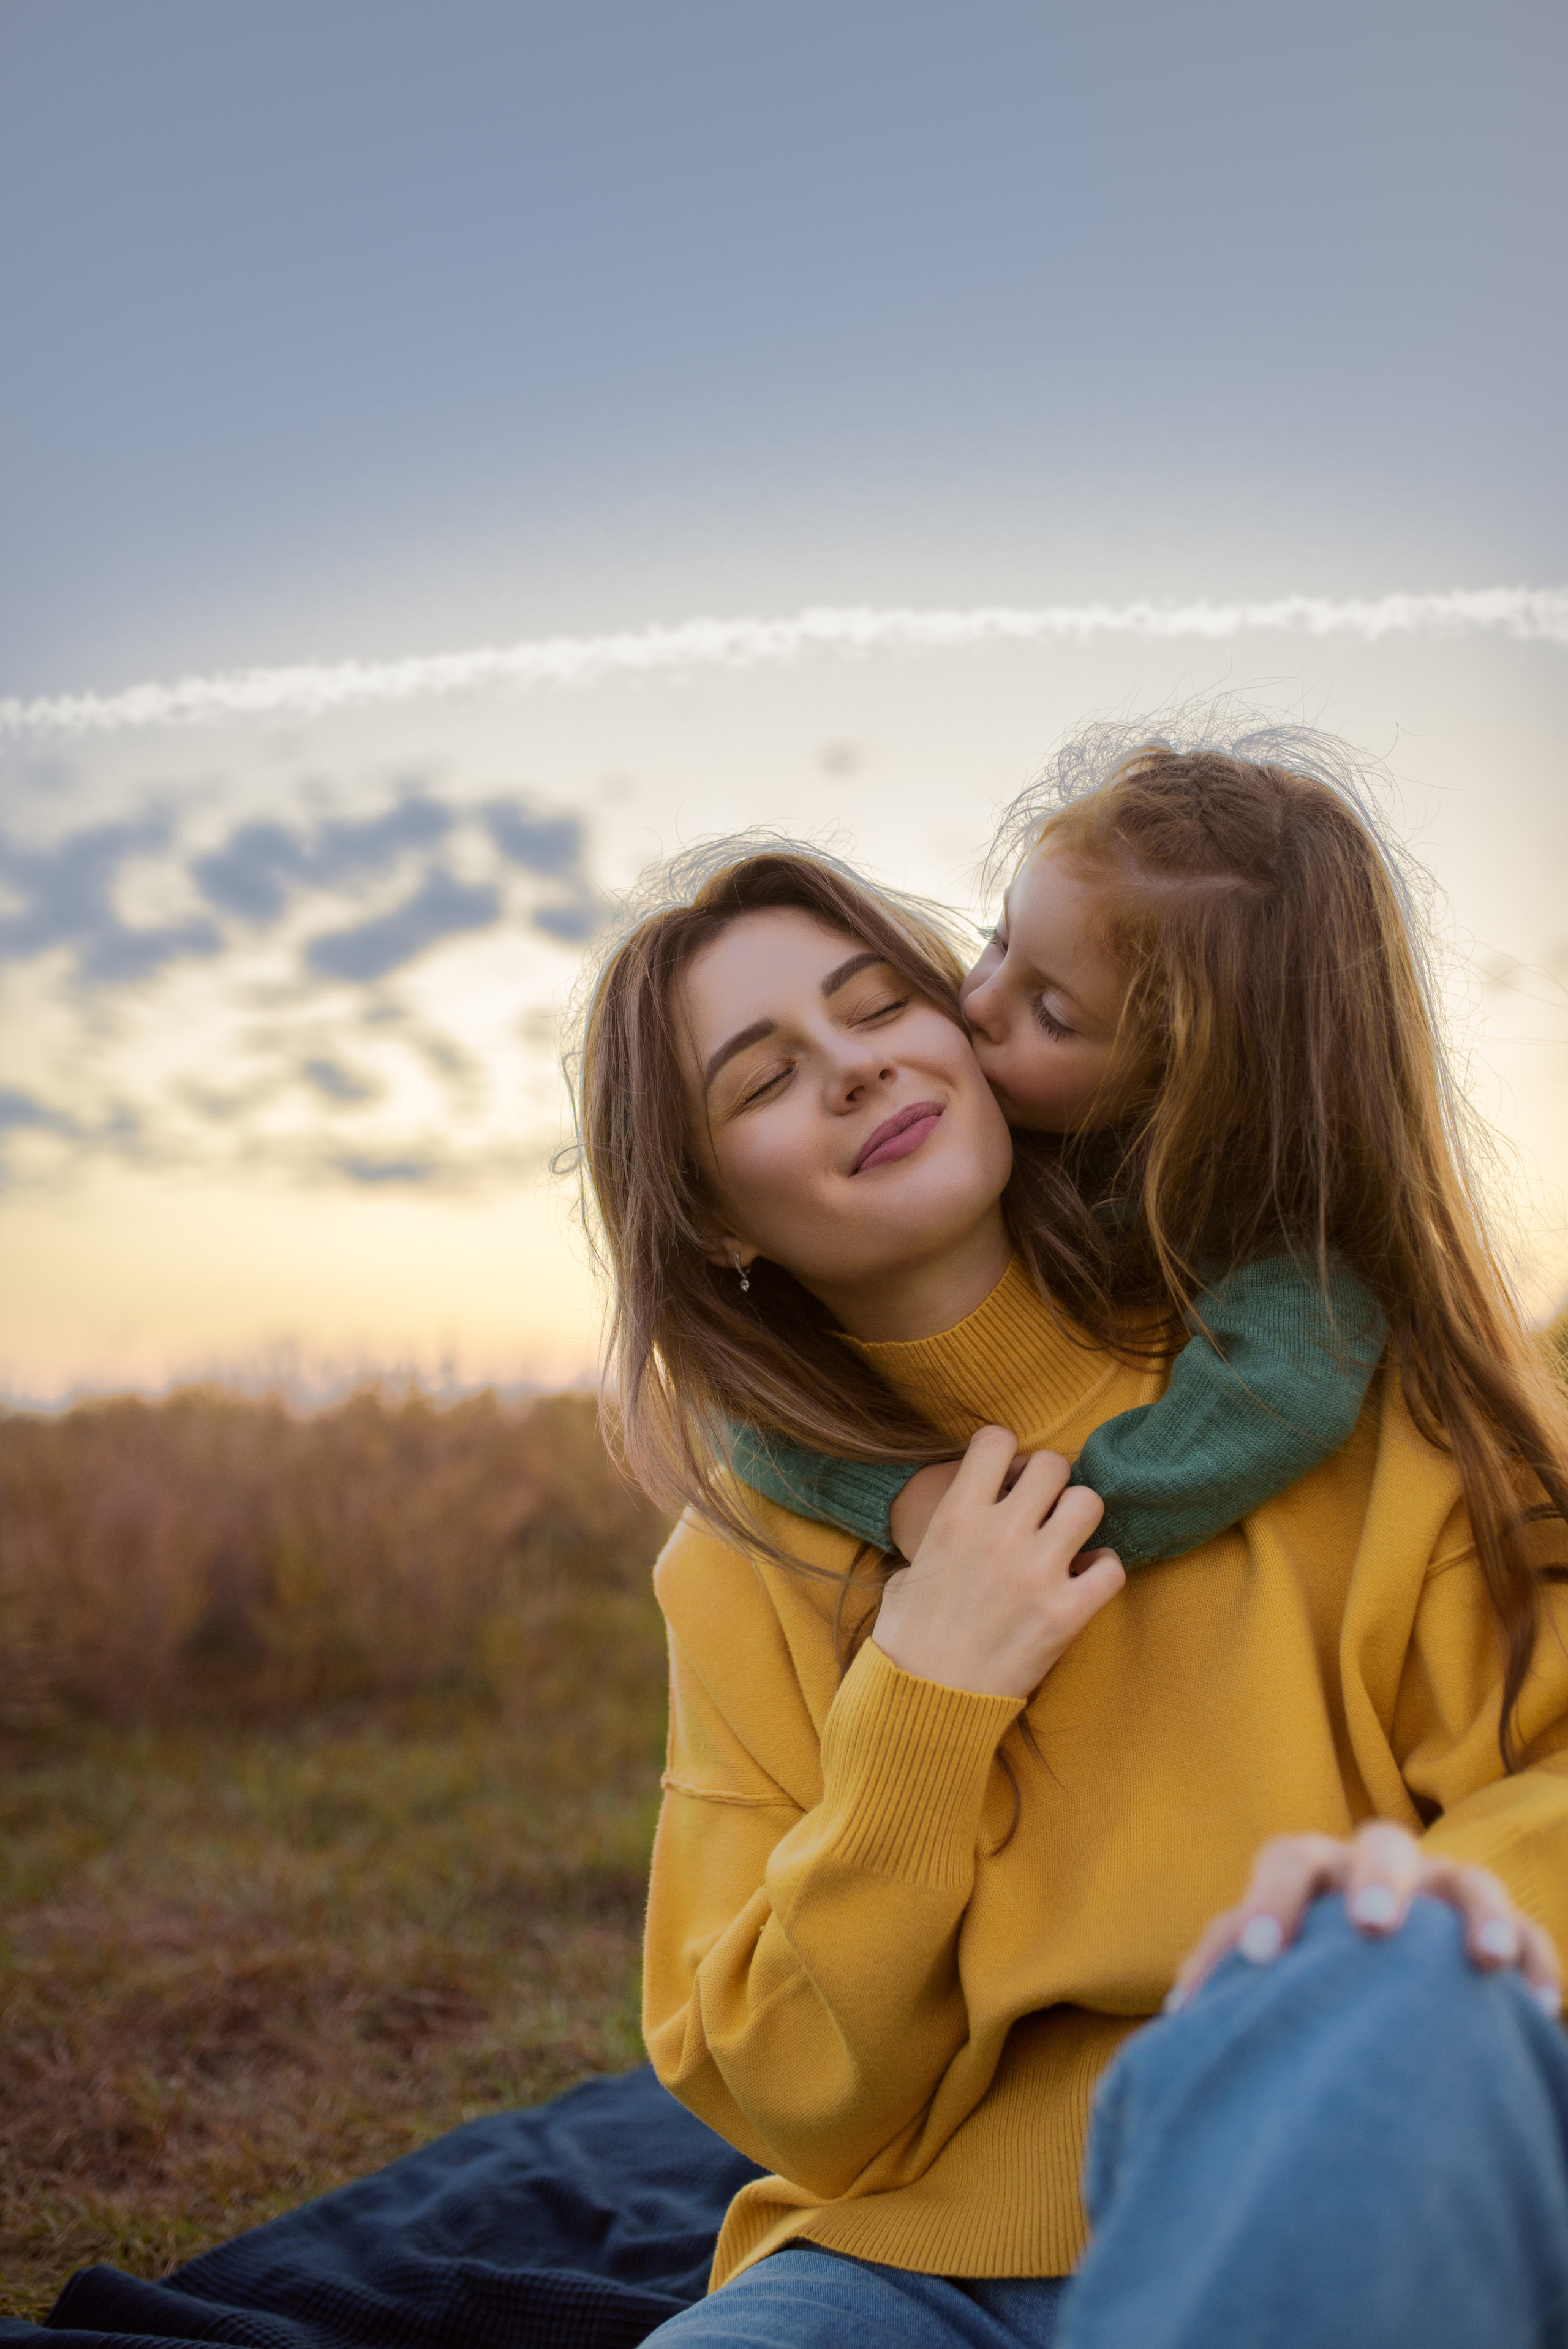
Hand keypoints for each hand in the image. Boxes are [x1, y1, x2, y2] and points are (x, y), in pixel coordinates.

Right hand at [872, 1425, 1122, 1699]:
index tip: (1005, 1477)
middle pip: (1053, 1465)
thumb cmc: (909, 1638)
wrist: (926, 1699)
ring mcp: (1037, 1572)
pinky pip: (1112, 1567)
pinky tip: (1084, 1581)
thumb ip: (942, 1535)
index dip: (1006, 1453)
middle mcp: (1000, 1534)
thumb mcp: (909, 1569)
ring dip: (1079, 1519)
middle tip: (1041, 1510)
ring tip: (1066, 1542)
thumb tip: (959, 1524)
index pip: (996, 1439)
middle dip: (1049, 1484)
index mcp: (956, 1516)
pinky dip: (1103, 1571)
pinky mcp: (1066, 1613)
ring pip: (1089, 1503)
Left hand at [1167, 1820, 1562, 2016]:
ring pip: (1468, 1878)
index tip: (1259, 1956)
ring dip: (1478, 1913)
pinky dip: (1535, 1960)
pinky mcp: (1495, 1928)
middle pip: (1381, 1843)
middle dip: (1378, 1878)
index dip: (1271, 1897)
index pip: (1287, 1858)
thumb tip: (1183, 2017)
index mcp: (1315, 1871)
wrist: (1367, 1984)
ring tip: (1484, 1961)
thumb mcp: (1264, 1965)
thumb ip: (1224, 1974)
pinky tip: (1540, 2007)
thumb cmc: (1301, 1973)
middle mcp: (1378, 1869)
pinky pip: (1529, 1931)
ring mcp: (1443, 1894)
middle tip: (1372, 1925)